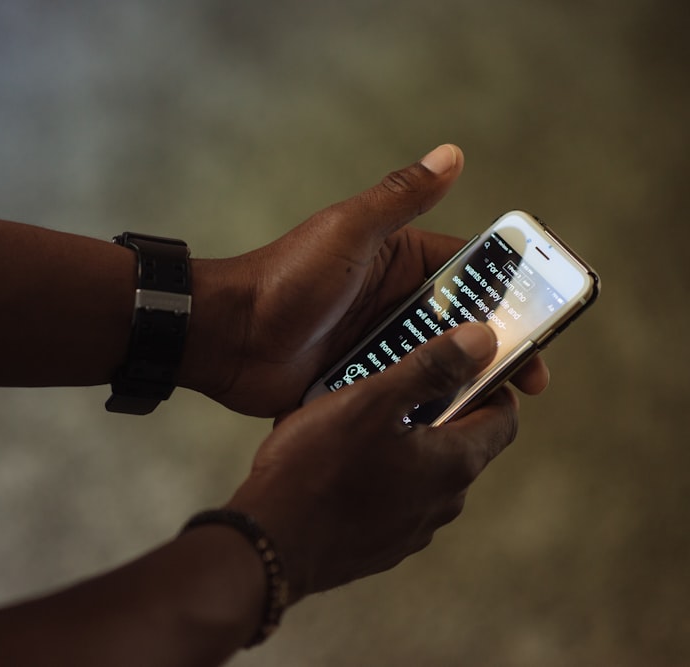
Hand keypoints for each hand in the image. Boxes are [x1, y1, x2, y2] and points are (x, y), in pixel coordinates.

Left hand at [180, 144, 547, 417]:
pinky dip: (427, 404)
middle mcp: (392, 302)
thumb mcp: (347, 232)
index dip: (511, 297)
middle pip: (461, 326)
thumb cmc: (286, 278)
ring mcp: (375, 344)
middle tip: (531, 382)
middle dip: (497, 349)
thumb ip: (399, 198)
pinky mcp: (358, 380)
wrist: (228, 337)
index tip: (545, 322)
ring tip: (498, 409)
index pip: (471, 275)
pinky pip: (404, 392)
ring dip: (465, 381)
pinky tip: (452, 427)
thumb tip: (453, 153)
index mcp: (398, 261)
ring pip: (436, 363)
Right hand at [225, 323, 517, 600]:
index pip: (504, 418)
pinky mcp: (384, 545)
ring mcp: (414, 529)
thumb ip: (429, 368)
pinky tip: (340, 466)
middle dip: (437, 412)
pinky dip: (381, 478)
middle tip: (394, 387)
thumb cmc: (316, 468)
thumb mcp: (370, 400)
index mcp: (454, 462)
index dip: (489, 386)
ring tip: (357, 425)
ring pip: (425, 473)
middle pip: (461, 444)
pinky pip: (396, 500)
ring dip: (405, 446)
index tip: (462, 365)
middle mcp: (445, 502)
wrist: (271, 541)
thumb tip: (480, 340)